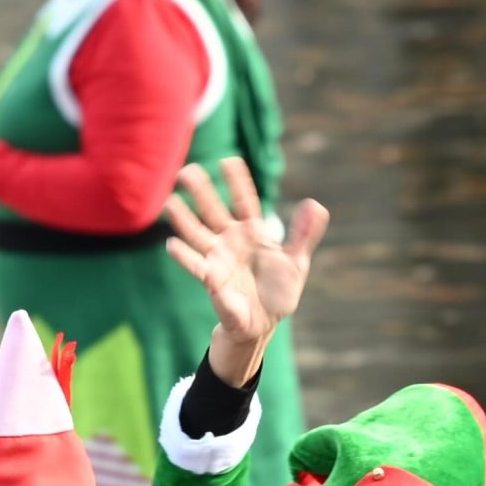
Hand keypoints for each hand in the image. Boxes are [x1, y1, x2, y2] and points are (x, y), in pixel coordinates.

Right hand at [162, 159, 329, 388]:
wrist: (263, 325)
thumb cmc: (278, 293)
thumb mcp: (297, 263)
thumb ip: (304, 235)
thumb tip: (316, 205)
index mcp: (253, 233)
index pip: (244, 201)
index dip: (237, 182)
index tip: (229, 160)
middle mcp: (231, 241)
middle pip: (213, 210)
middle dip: (201, 191)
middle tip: (186, 171)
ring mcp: (219, 259)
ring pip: (198, 234)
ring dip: (183, 220)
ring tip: (170, 202)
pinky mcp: (213, 281)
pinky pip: (197, 267)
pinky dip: (184, 257)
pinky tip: (171, 245)